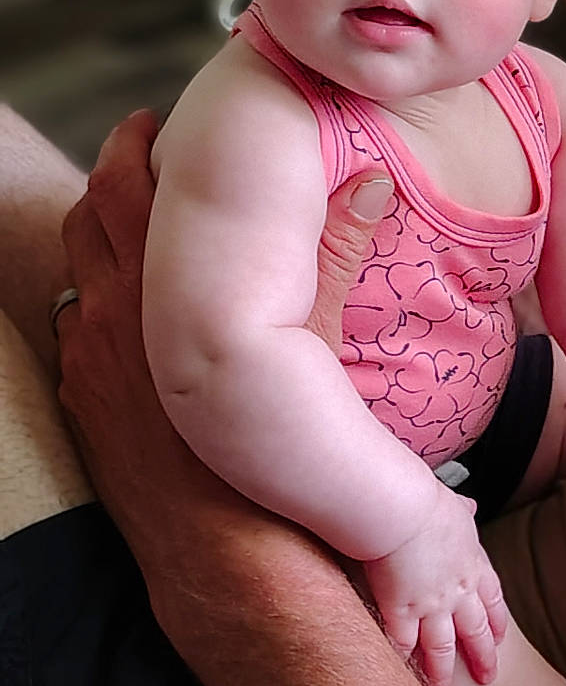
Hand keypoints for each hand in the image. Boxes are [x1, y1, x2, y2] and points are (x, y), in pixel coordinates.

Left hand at [57, 110, 397, 599]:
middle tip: (143, 149)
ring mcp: (90, 371)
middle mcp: (106, 327)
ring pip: (76, 278)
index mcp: (151, 298)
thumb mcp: (316, 347)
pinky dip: (97, 303)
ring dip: (102, 243)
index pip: (122, 193)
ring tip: (141, 223)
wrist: (226, 560)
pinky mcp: (89, 411)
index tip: (157, 125)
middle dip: (111, 181)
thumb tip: (369, 181)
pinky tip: (134, 311)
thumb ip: (336, 257)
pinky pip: (78, 334)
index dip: (136, 150)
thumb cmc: (273, 457)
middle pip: (86, 223)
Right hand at [364, 481, 509, 685]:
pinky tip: (401, 677)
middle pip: (474, 630)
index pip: (492, 598)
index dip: (496, 619)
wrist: (402, 509)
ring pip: (441, 647)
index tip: (500, 637)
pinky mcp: (400, 611)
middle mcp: (457, 590)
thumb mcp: (453, 504)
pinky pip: (403, 644)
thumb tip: (471, 506)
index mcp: (472, 563)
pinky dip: (402, 661)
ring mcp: (430, 604)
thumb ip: (462, 512)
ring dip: (442, 672)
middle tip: (488, 677)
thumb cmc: (424, 501)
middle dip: (482, 655)